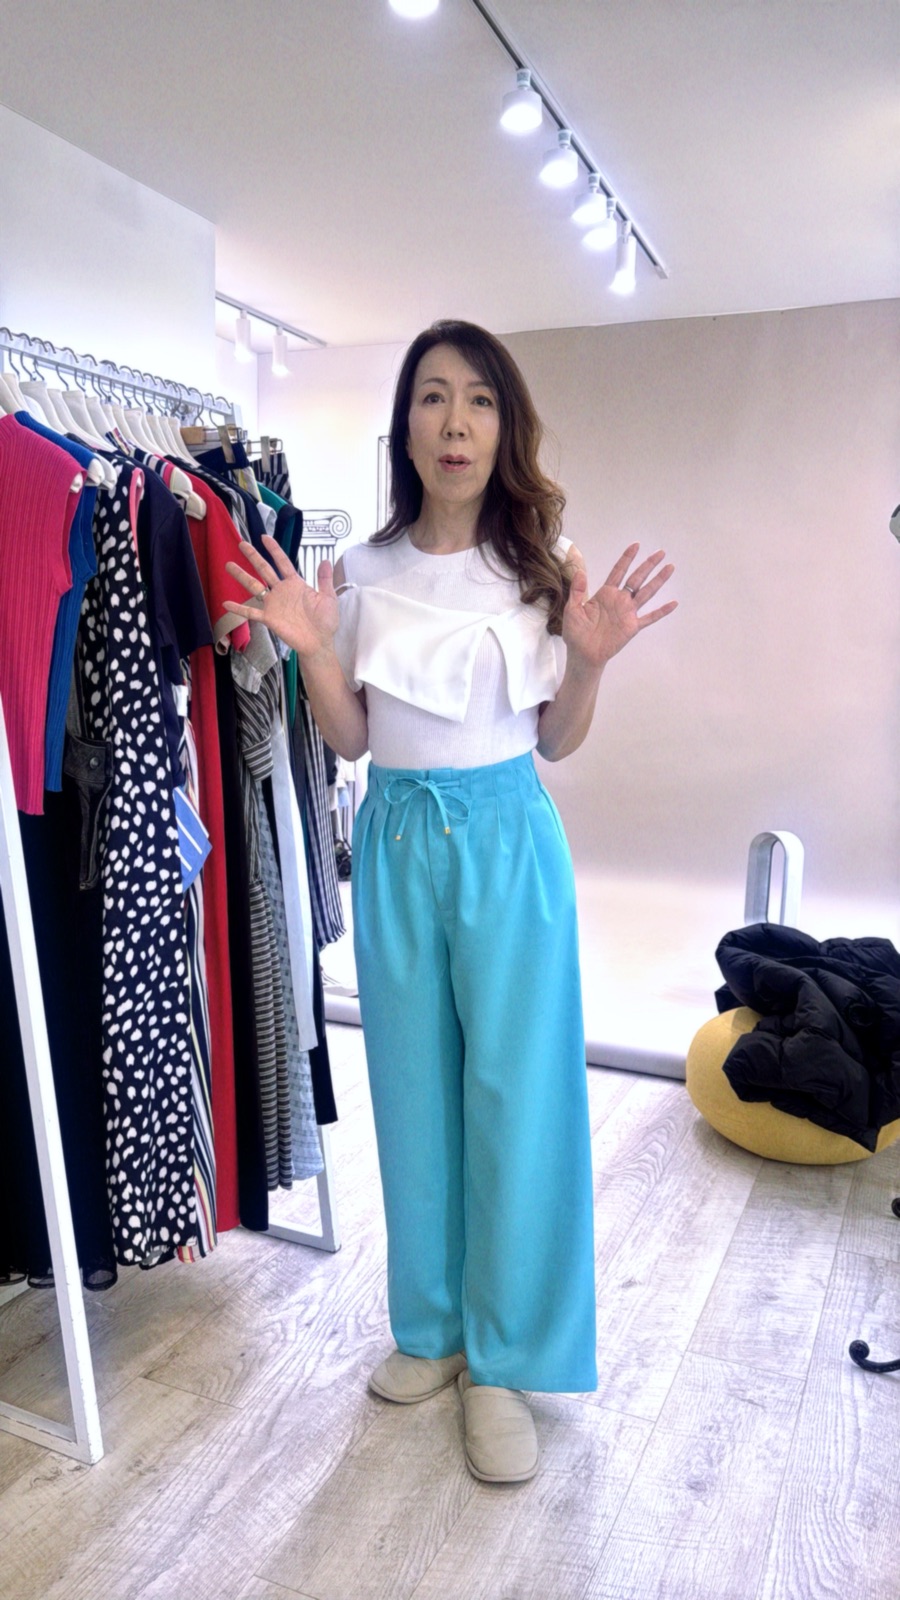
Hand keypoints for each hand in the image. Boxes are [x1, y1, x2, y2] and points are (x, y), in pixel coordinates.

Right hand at [223, 535, 339, 658]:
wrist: (319, 642)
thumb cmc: (325, 622)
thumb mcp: (329, 598)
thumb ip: (325, 579)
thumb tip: (326, 560)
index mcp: (295, 584)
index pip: (282, 562)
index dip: (274, 549)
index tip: (264, 537)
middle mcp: (281, 591)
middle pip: (264, 570)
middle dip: (253, 556)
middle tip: (241, 544)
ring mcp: (273, 604)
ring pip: (254, 586)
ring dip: (241, 576)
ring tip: (228, 565)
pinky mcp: (269, 618)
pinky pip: (251, 612)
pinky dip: (238, 608)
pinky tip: (226, 603)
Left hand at [562, 543, 676, 668]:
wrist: (583, 654)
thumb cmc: (576, 633)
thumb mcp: (572, 610)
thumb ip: (577, 591)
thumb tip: (579, 571)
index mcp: (605, 594)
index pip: (618, 572)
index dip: (627, 558)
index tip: (636, 546)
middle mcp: (619, 600)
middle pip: (637, 578)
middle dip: (648, 565)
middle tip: (661, 552)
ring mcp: (628, 613)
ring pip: (646, 593)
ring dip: (658, 581)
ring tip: (670, 568)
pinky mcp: (632, 627)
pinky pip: (650, 618)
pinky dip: (662, 611)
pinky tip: (673, 603)